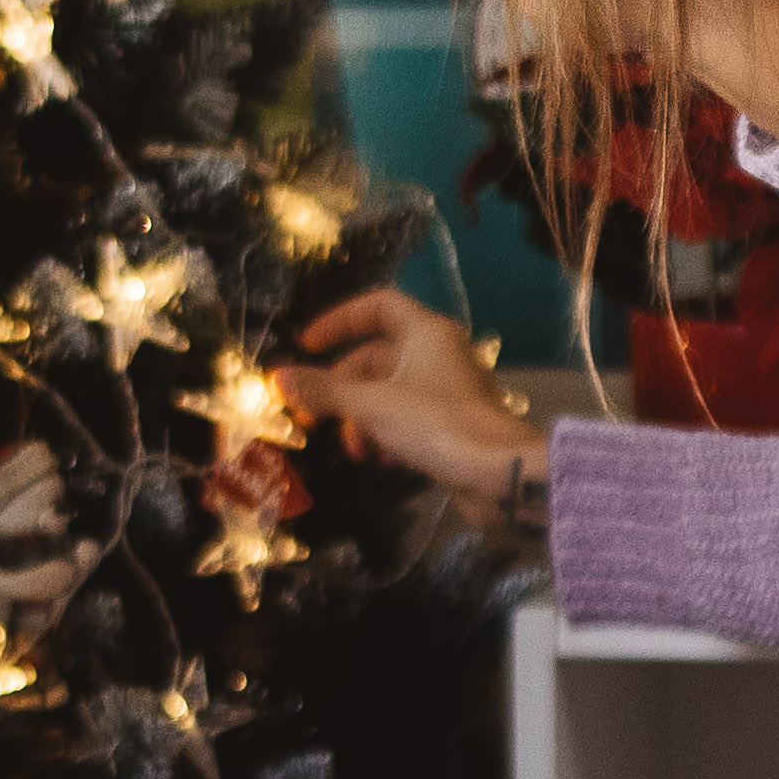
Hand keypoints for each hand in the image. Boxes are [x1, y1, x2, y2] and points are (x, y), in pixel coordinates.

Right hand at [283, 287, 544, 519]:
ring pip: (389, 392)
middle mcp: (439, 353)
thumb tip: (278, 379)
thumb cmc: (438, 425)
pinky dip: (386, 433)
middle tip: (312, 417)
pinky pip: (407, 419)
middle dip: (341, 388)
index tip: (307, 345)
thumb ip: (323, 391)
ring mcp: (447, 390)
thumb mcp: (370, 406)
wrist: (499, 473)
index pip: (377, 306)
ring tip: (353, 448)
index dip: (338, 321)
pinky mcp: (452, 424)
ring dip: (361, 418)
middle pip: (376, 357)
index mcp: (425, 332)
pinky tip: (379, 459)